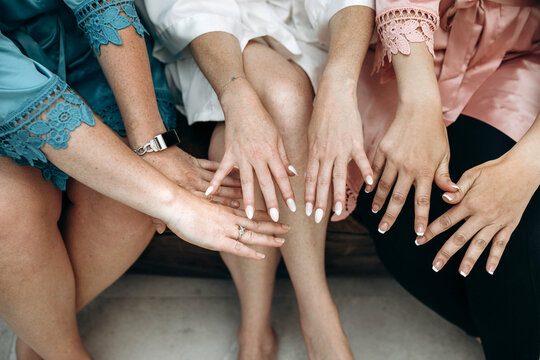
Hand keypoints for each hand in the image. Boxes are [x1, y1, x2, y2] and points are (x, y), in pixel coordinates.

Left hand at [143, 146, 241, 232]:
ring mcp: (195, 171)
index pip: (209, 201)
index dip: (224, 206)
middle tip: (247, 197)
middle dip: (234, 194)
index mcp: (185, 193)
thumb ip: (157, 215)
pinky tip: (234, 169)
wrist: (151, 150)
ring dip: (233, 181)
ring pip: (218, 177)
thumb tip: (159, 231)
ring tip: (246, 184)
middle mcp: (193, 182)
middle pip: (218, 190)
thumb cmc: (152, 173)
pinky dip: (223, 168)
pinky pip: (212, 165)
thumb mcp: (154, 196)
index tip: (237, 207)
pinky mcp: (195, 161)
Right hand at [166, 190, 289, 259]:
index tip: (274, 216)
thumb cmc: (182, 203)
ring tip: (283, 240)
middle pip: (256, 222)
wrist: (175, 204)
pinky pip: (239, 248)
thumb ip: (209, 208)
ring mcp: (225, 229)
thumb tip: (210, 210)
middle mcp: (230, 218)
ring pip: (253, 234)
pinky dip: (251, 252)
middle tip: (287, 227)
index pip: (249, 212)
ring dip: (269, 238)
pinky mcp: (218, 240)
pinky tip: (262, 256)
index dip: (263, 215)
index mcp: (226, 208)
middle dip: (273, 225)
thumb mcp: (200, 202)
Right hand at [205, 79, 295, 221]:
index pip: (282, 177)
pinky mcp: (228, 153)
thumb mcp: (278, 137)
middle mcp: (258, 156)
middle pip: (266, 183)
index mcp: (272, 153)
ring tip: (249, 216)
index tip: (293, 208)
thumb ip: (283, 157)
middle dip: (271, 201)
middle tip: (275, 219)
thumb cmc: (262, 119)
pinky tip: (209, 195)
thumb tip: (292, 174)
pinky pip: (222, 171)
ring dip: (248, 199)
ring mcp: (242, 156)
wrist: (242, 104)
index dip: (288, 193)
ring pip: (246, 181)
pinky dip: (215, 182)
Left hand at [306, 79, 372, 222]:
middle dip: (319, 203)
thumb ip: (312, 152)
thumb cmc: (321, 112)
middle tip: (317, 219)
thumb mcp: (310, 133)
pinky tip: (369, 185)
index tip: (307, 211)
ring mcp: (341, 149)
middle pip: (321, 182)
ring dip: (338, 197)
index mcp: (314, 152)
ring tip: (339, 213)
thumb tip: (308, 166)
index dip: (308, 196)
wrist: (334, 93)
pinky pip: (361, 161)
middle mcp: (326, 154)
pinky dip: (366, 172)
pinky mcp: (356, 142)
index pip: (309, 179)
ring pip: (338, 177)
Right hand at [368, 99, 457, 235]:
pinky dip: (371, 182)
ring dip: (378, 201)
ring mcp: (393, 159)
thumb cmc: (435, 132)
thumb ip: (444, 176)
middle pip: (398, 197)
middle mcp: (408, 168)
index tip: (417, 234)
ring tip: (375, 213)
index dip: (419, 218)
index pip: (422, 200)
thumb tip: (452, 194)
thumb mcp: (444, 154)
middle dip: (390, 216)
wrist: (418, 108)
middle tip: (384, 230)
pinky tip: (368, 192)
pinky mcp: (383, 150)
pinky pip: (375, 170)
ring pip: (383, 185)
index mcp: (426, 171)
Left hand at [417, 152, 539, 275]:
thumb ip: (457, 189)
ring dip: (470, 260)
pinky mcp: (510, 224)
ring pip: (480, 244)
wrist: (524, 169)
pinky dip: (495, 258)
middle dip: (446, 252)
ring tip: (461, 273)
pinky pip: (502, 244)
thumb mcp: (472, 174)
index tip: (419, 241)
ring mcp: (497, 221)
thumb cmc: (495, 170)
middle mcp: (482, 215)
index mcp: (470, 202)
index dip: (432, 231)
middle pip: (460, 237)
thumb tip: (443, 198)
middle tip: (435, 266)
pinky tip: (489, 269)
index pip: (446, 221)